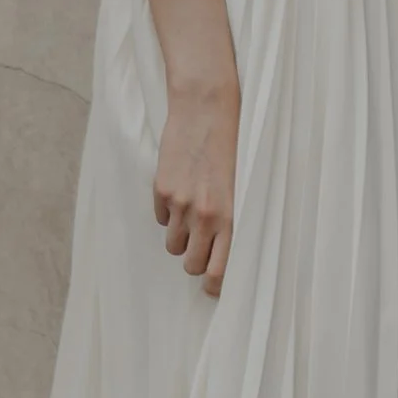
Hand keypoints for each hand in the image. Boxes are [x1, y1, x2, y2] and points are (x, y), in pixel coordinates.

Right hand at [153, 76, 238, 295]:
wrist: (206, 109)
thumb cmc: (229, 147)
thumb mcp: (237, 186)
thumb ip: (228, 218)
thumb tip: (218, 250)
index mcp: (230, 216)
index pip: (219, 270)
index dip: (214, 285)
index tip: (213, 288)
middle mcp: (204, 215)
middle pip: (190, 265)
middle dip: (194, 261)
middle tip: (199, 249)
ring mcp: (180, 204)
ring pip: (173, 245)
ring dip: (180, 237)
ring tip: (190, 214)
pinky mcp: (161, 191)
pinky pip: (160, 219)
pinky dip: (167, 214)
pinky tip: (179, 191)